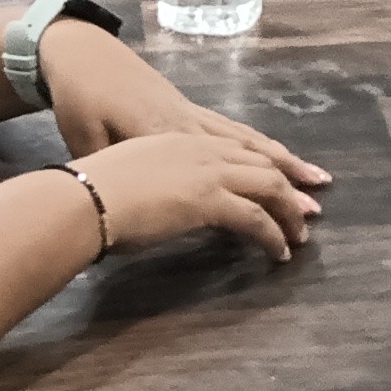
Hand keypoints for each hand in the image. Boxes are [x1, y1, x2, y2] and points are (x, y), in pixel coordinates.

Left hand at [44, 21, 332, 196]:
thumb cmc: (81, 100)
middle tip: (315, 213)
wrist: (80, 54)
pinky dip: (262, 142)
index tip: (282, 234)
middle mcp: (191, 127)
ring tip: (316, 179)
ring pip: (250, 141)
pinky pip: (236, 128)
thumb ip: (119, 171)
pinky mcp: (187, 107)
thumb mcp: (87, 142)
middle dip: (286, 187)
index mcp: (170, 137)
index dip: (259, 210)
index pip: (227, 180)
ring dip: (285, 161)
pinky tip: (276, 153)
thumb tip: (136, 201)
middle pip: (251, 159)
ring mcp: (193, 114)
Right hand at [50, 132, 323, 264]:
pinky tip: (279, 251)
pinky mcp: (209, 199)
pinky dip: (272, 235)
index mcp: (179, 139)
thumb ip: (152, 184)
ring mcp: (207, 171)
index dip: (262, 165)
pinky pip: (255, 218)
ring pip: (267, 187)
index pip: (235, 149)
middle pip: (259, 164)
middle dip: (288, 186)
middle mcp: (199, 147)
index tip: (283, 179)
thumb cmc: (90, 192)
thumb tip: (158, 204)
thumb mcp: (128, 176)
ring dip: (287, 212)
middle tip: (308, 208)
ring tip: (299, 235)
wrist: (82, 196)